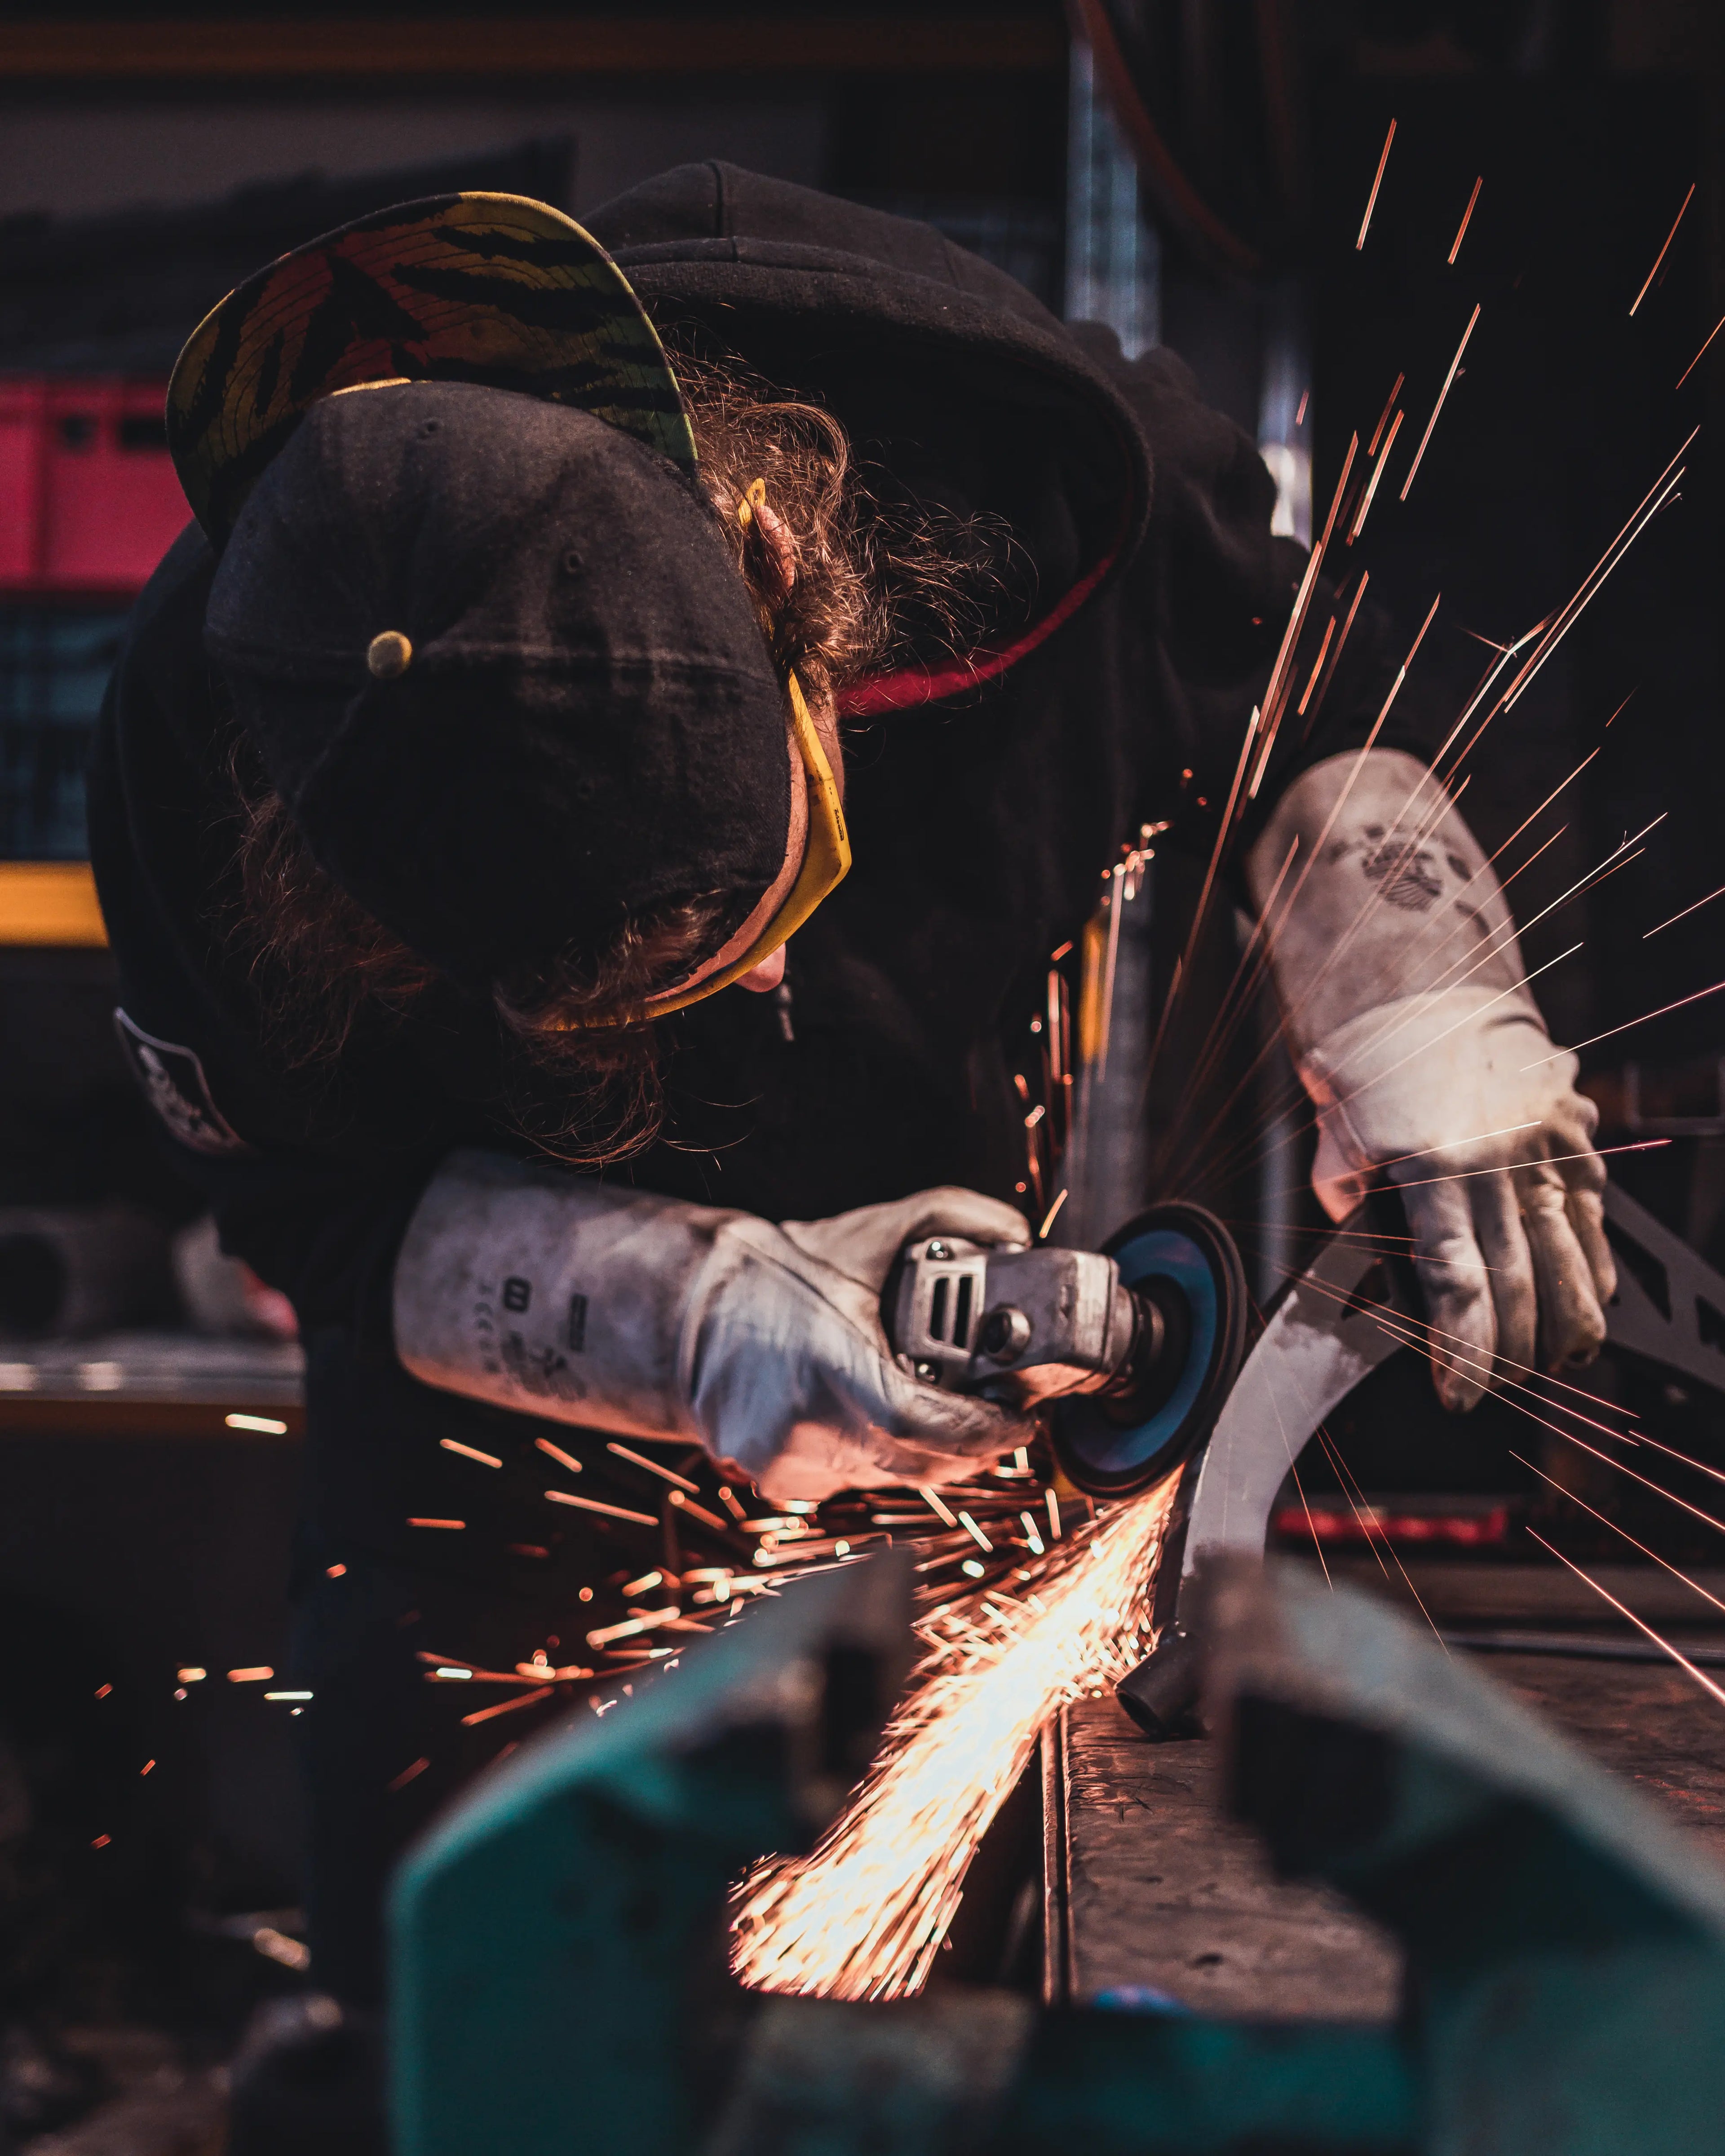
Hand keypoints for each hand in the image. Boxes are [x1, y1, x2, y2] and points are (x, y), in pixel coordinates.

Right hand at [690, 1187, 1036, 1501]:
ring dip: (929, 1453)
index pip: (929, 1426)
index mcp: (830, 1368)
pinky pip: (854, 1480)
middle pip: (922, 1464)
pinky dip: (880, 1457)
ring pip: (892, 1477)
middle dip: (973, 1445)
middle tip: (1000, 1417)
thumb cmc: (777, 1274)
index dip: (987, 1430)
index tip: (1021, 1416)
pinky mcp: (778, 1480)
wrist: (692, 1312)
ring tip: (945, 1412)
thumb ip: (952, 1217)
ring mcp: (788, 1460)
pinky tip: (878, 1422)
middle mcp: (806, 1426)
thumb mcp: (869, 1232)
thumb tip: (1015, 1235)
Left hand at [1300, 987, 1615, 1408]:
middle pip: (1521, 1282)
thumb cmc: (1365, 1080)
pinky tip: (1585, 1299)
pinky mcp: (1574, 1129)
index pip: (1458, 1283)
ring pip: (1571, 1255)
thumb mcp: (1340, 1157)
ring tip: (1556, 1361)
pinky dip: (1590, 1262)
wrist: (1413, 994)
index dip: (1465, 1351)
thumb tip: (1392, 1284)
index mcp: (1430, 1167)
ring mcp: (1544, 1142)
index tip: (1460, 1396)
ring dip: (1567, 1321)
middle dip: (1513, 1353)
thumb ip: (1364, 1224)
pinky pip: (1592, 1212)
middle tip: (1501, 1387)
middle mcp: (1496, 1158)